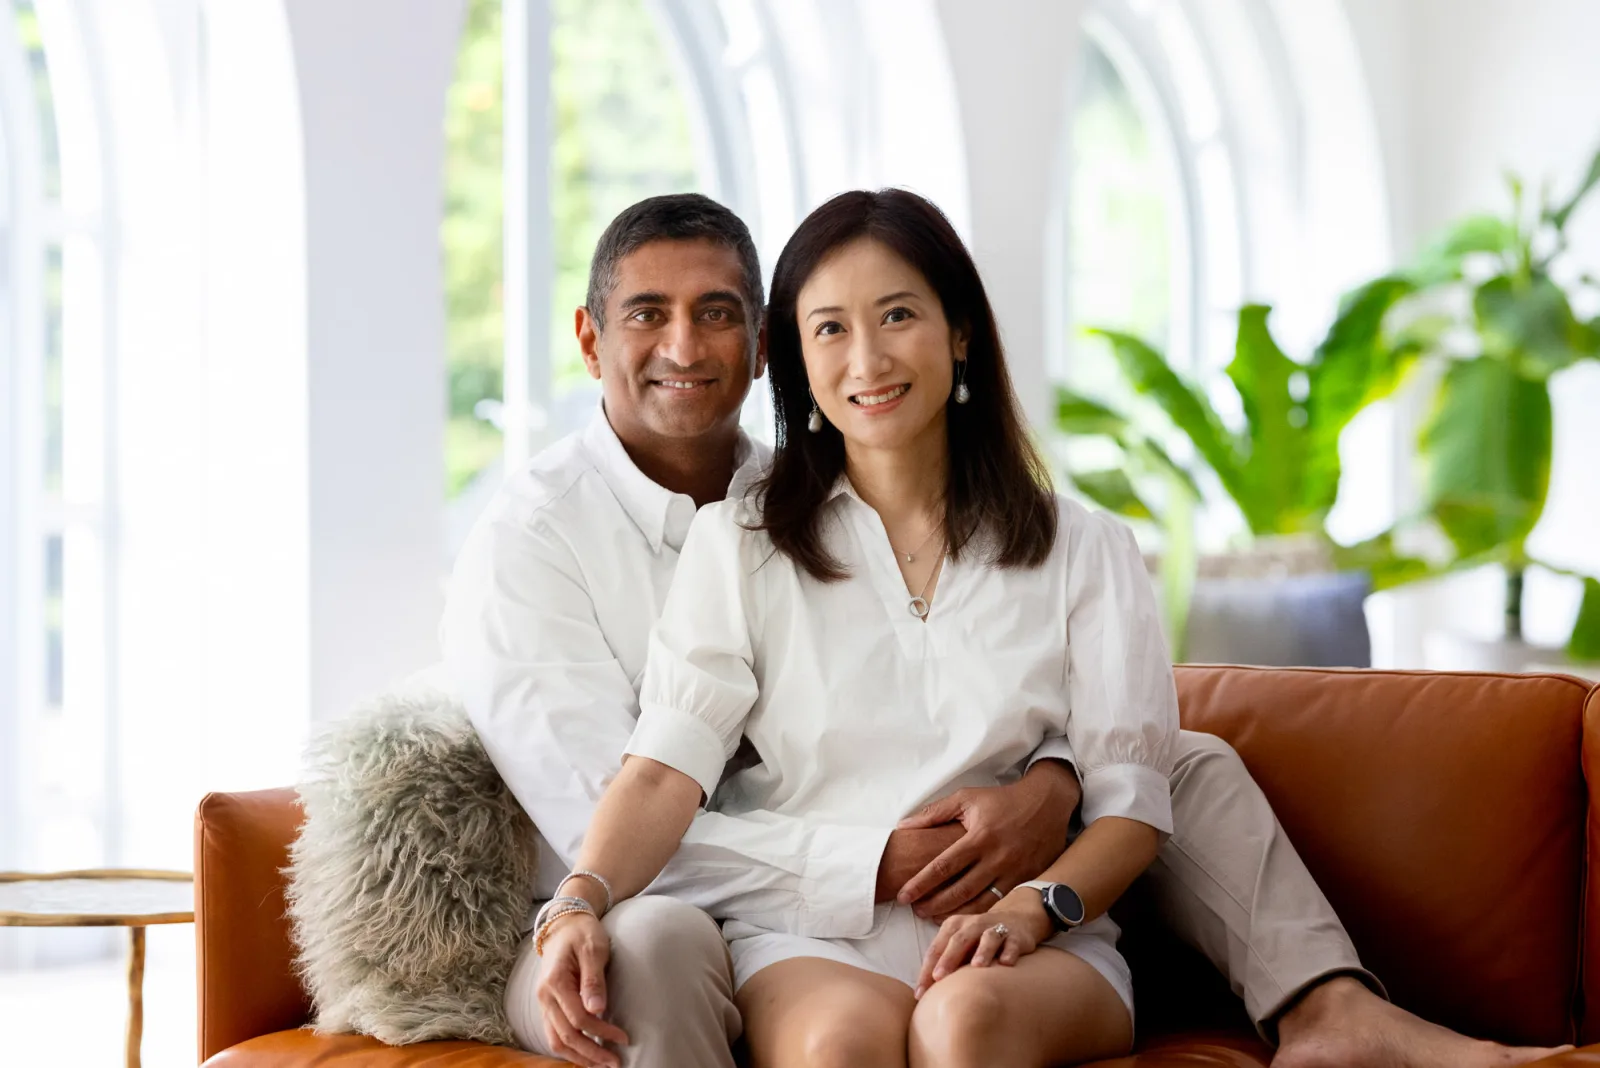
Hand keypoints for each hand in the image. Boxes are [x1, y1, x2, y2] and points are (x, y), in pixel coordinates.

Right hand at [533, 912, 628, 1067]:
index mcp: (555, 982)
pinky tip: (586, 1055)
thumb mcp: (593, 949)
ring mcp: (543, 1003)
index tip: (623, 1038)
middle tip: (615, 1063)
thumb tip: (597, 1010)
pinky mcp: (548, 1006)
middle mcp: (544, 997)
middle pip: (565, 1036)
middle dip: (591, 1053)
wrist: (564, 923)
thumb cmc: (582, 933)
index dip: (601, 1032)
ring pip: (555, 1041)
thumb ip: (594, 980)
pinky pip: (554, 1034)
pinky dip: (569, 1049)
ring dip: (578, 1057)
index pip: (578, 1018)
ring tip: (601, 1066)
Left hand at [895, 760, 1080, 918]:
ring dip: (956, 914)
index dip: (921, 883)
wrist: (1048, 803)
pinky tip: (966, 919)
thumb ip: (934, 813)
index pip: (944, 865)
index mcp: (980, 836)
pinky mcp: (1028, 880)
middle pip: (961, 890)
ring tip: (934, 919)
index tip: (904, 895)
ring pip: (982, 903)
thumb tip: (904, 826)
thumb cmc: (1002, 800)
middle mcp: (998, 857)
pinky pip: (1002, 904)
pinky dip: (982, 914)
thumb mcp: (967, 798)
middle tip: (915, 911)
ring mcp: (1015, 872)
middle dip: (935, 904)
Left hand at [913, 893, 1053, 998]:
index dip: (927, 970)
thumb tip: (922, 995)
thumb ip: (944, 964)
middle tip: (938, 978)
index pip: (937, 949)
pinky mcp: (1016, 936)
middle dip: (948, 959)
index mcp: (954, 927)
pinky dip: (1010, 952)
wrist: (1016, 921)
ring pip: (988, 938)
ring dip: (982, 951)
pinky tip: (1007, 964)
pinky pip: (1012, 944)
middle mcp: (973, 924)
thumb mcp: (960, 947)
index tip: (920, 992)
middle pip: (958, 940)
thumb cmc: (979, 941)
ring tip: (977, 966)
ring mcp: (995, 928)